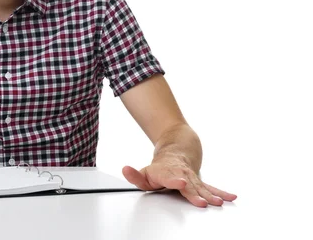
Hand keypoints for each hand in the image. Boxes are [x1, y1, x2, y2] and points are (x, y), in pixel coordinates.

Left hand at [122, 158, 236, 207]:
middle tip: (201, 202)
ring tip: (217, 202)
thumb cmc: (160, 168)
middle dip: (195, 193)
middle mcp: (181, 174)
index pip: (169, 177)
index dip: (175, 180)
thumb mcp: (144, 172)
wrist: (177, 152)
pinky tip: (230, 197)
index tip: (181, 182)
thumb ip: (135, 175)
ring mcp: (192, 178)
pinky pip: (211, 187)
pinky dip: (221, 192)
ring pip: (201, 187)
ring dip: (210, 195)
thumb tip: (125, 169)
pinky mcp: (200, 181)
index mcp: (166, 172)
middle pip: (188, 185)